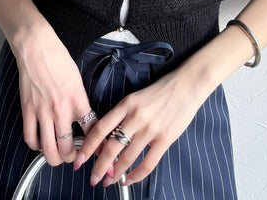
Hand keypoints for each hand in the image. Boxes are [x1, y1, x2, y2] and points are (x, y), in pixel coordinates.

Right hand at [13, 26, 96, 165]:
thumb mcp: (78, 79)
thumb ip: (80, 100)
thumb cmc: (58, 59)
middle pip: (69, 148)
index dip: (98, 144)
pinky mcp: (28, 111)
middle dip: (73, 158)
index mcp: (78, 100)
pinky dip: (36, 146)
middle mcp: (62, 110)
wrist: (37, 48)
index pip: (92, 129)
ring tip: (59, 157)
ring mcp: (43, 112)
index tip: (101, 151)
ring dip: (55, 158)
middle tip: (75, 157)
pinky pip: (31, 138)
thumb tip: (84, 116)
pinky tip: (40, 144)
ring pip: (49, 149)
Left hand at [73, 68, 207, 186]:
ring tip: (108, 181)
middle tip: (92, 178)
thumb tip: (107, 138)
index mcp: (126, 104)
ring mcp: (151, 129)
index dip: (87, 147)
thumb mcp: (136, 97)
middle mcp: (136, 117)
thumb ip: (123, 115)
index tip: (79, 160)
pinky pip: (147, 163)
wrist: (187, 85)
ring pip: (127, 158)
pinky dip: (136, 175)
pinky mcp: (165, 138)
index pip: (101, 128)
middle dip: (98, 167)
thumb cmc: (162, 90)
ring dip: (115, 173)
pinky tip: (129, 179)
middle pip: (111, 147)